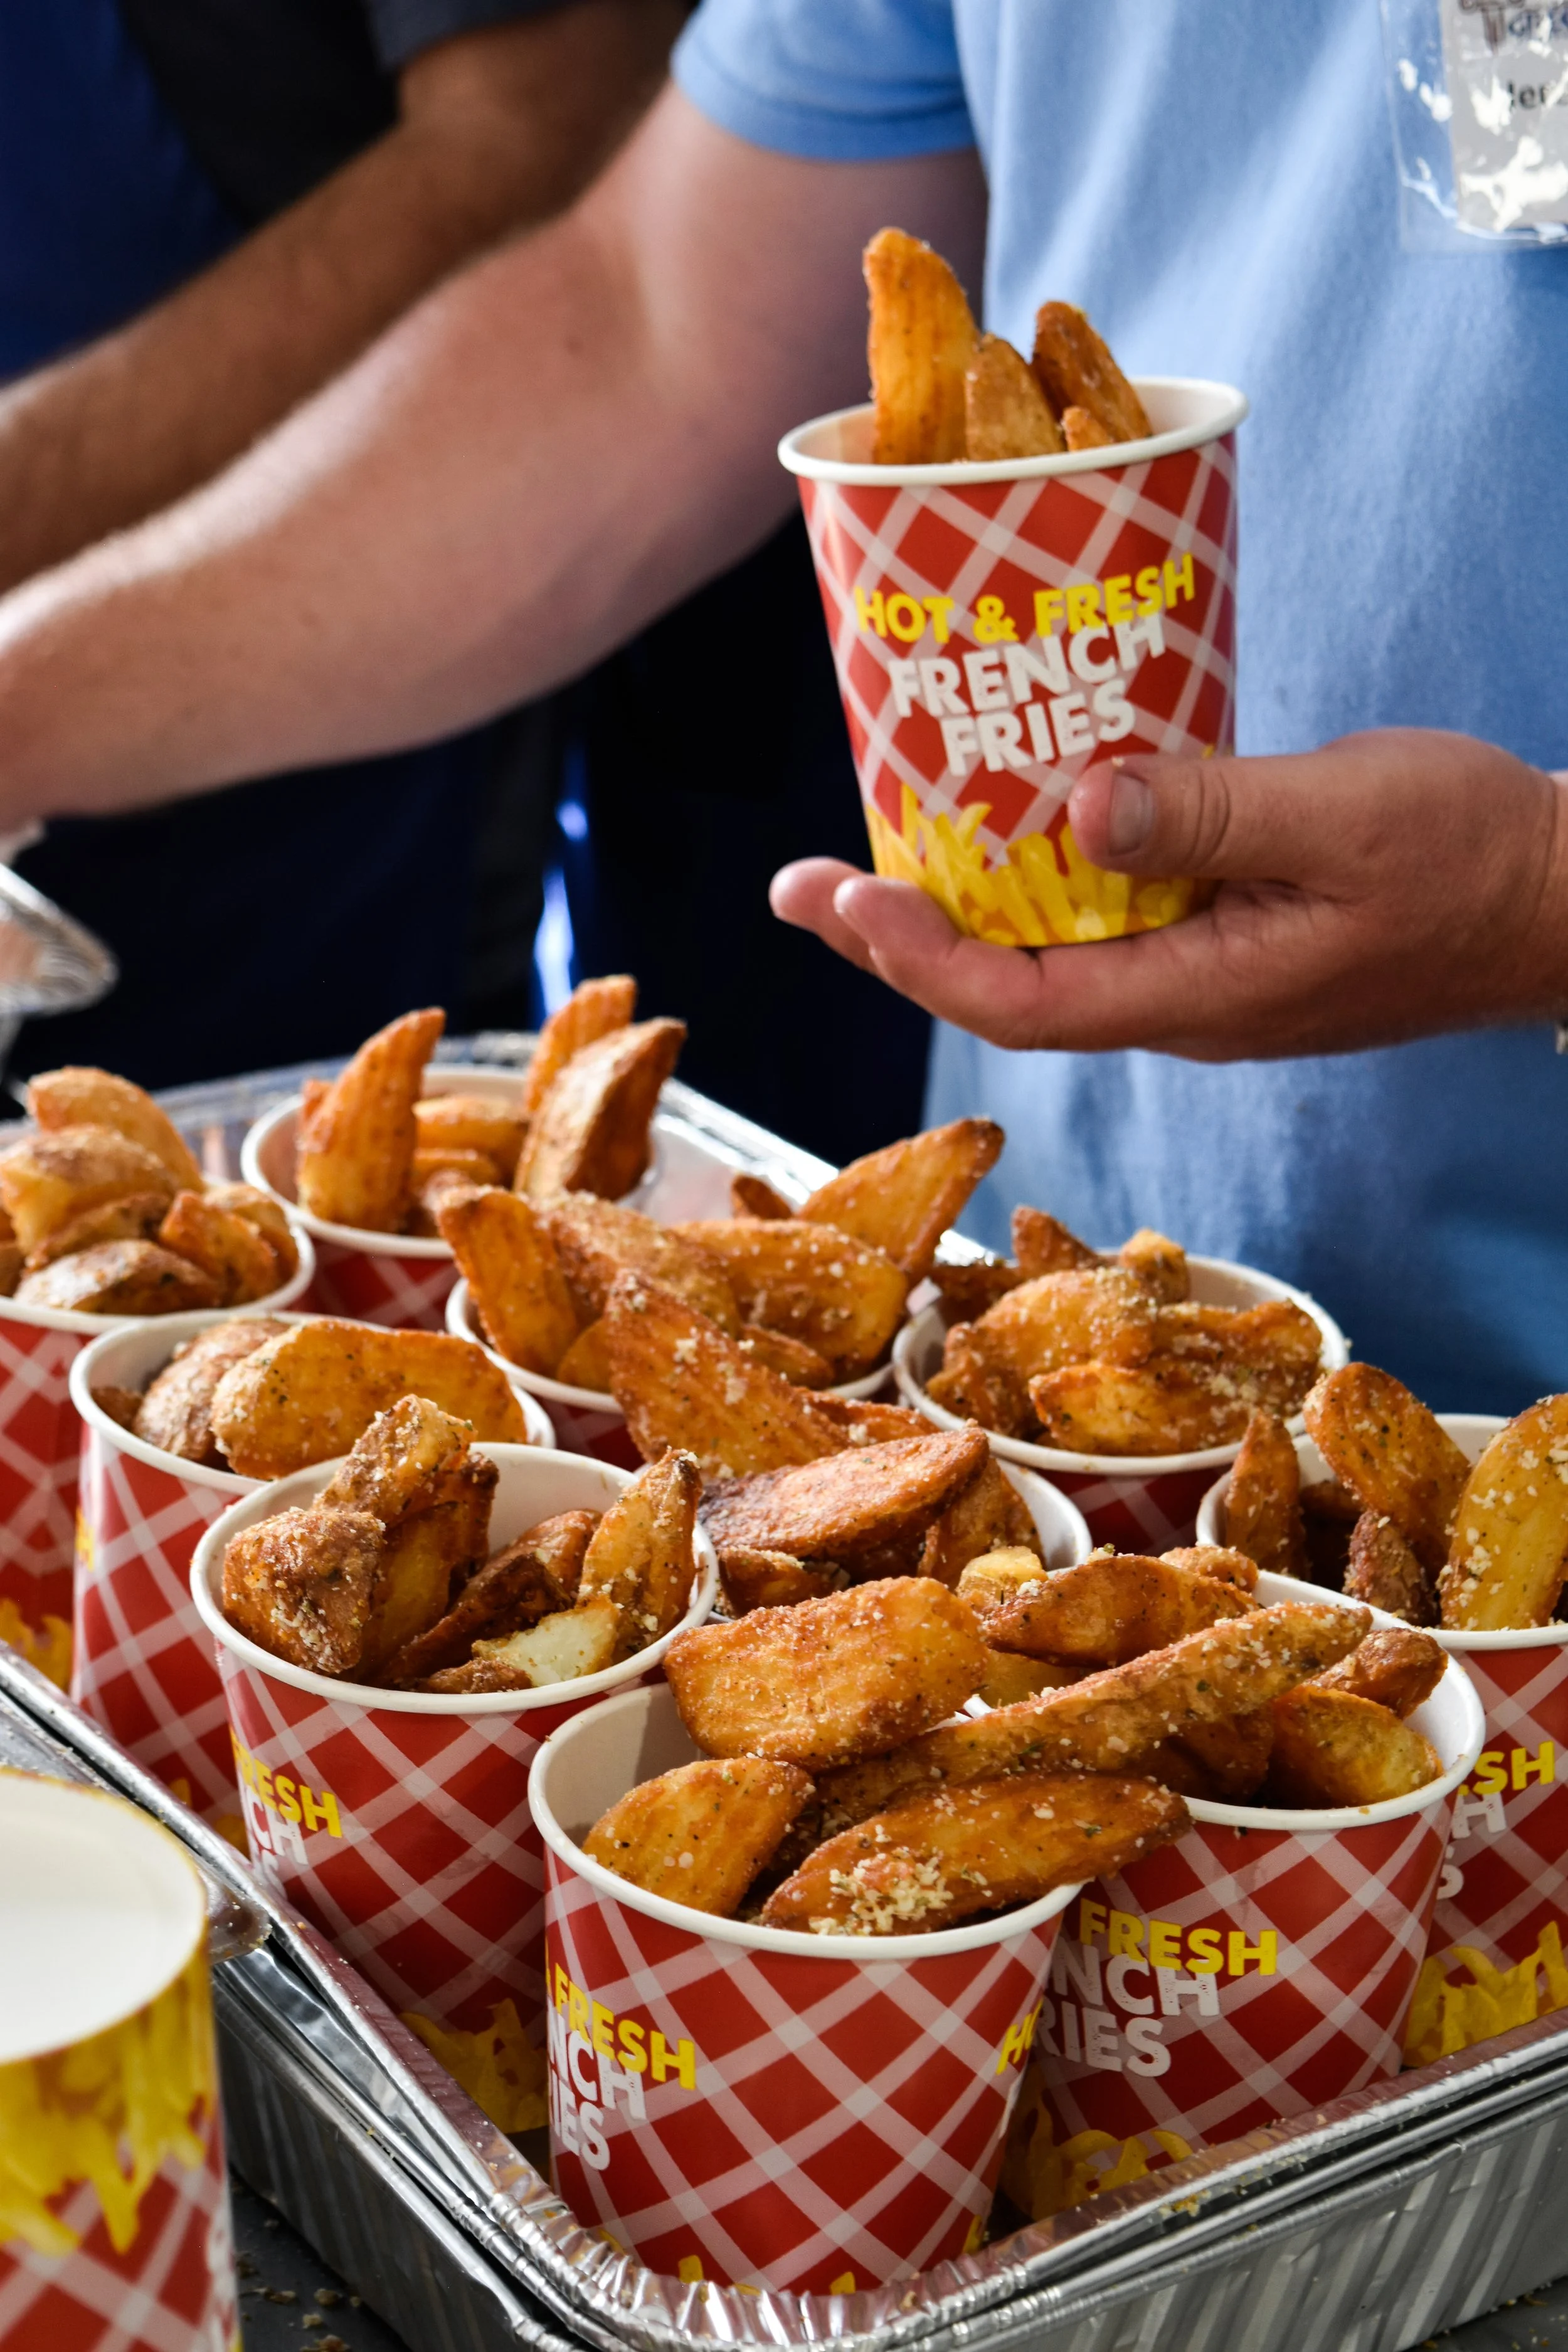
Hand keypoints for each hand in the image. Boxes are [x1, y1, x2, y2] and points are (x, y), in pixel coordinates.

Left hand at [769, 728, 1567, 1060]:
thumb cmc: (1471, 857)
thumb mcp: (1344, 816)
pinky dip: (1029, 882)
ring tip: (863, 856)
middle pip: (1005, 989)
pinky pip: (1097, 923)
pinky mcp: (1216, 939)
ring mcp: (1197, 976)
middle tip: (801, 884)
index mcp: (1200, 995)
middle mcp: (1180, 1003)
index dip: (920, 959)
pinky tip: (997, 827)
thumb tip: (1078, 807)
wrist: (1557, 899)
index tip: (844, 899)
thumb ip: (1210, 813)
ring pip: (1044, 958)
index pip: (1022, 1002)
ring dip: (951, 914)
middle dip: (895, 942)